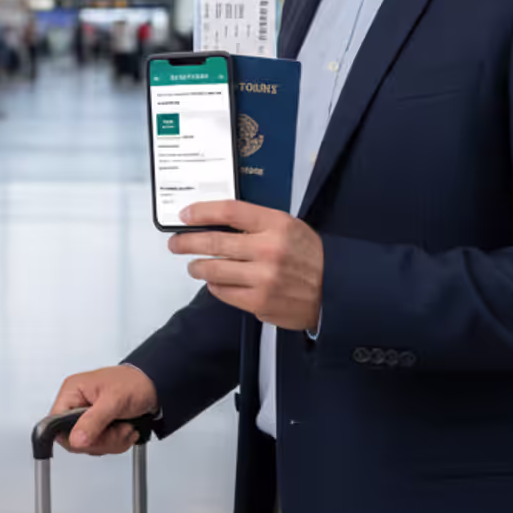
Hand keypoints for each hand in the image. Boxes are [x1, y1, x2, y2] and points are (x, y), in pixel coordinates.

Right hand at [50, 364, 158, 455]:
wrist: (154, 386)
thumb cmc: (134, 383)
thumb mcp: (113, 402)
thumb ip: (93, 422)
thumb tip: (75, 440)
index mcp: (72, 392)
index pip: (56, 422)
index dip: (72, 435)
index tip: (91, 437)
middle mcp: (77, 404)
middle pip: (74, 439)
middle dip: (100, 440)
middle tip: (116, 429)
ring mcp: (88, 417)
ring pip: (89, 445)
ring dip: (111, 442)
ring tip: (124, 428)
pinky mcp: (99, 426)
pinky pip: (101, 445)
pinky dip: (116, 443)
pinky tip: (125, 430)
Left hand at [170, 200, 323, 331]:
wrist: (336, 290)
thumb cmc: (310, 256)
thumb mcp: (288, 227)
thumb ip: (256, 224)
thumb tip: (214, 223)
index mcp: (276, 224)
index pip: (229, 211)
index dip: (201, 211)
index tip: (184, 214)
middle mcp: (268, 249)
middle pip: (213, 242)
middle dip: (187, 242)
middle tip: (176, 243)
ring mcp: (263, 278)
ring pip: (213, 270)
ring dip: (197, 267)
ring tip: (195, 266)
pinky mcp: (260, 301)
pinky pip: (224, 292)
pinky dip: (215, 286)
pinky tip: (216, 282)